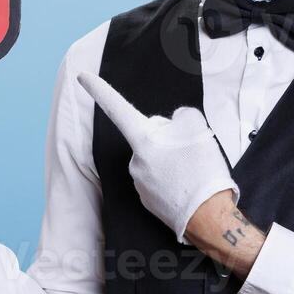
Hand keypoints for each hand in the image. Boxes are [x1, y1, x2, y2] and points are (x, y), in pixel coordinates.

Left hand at [77, 72, 238, 242]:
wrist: (210, 217)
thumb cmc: (203, 171)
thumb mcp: (198, 127)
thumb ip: (181, 116)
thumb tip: (173, 125)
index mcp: (142, 140)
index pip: (117, 107)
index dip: (99, 90)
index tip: (83, 76)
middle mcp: (134, 161)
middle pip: (149, 137)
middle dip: (167, 138)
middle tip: (191, 151)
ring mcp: (140, 183)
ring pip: (156, 159)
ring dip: (172, 160)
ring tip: (193, 171)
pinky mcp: (149, 201)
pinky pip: (159, 179)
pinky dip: (172, 179)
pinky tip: (187, 184)